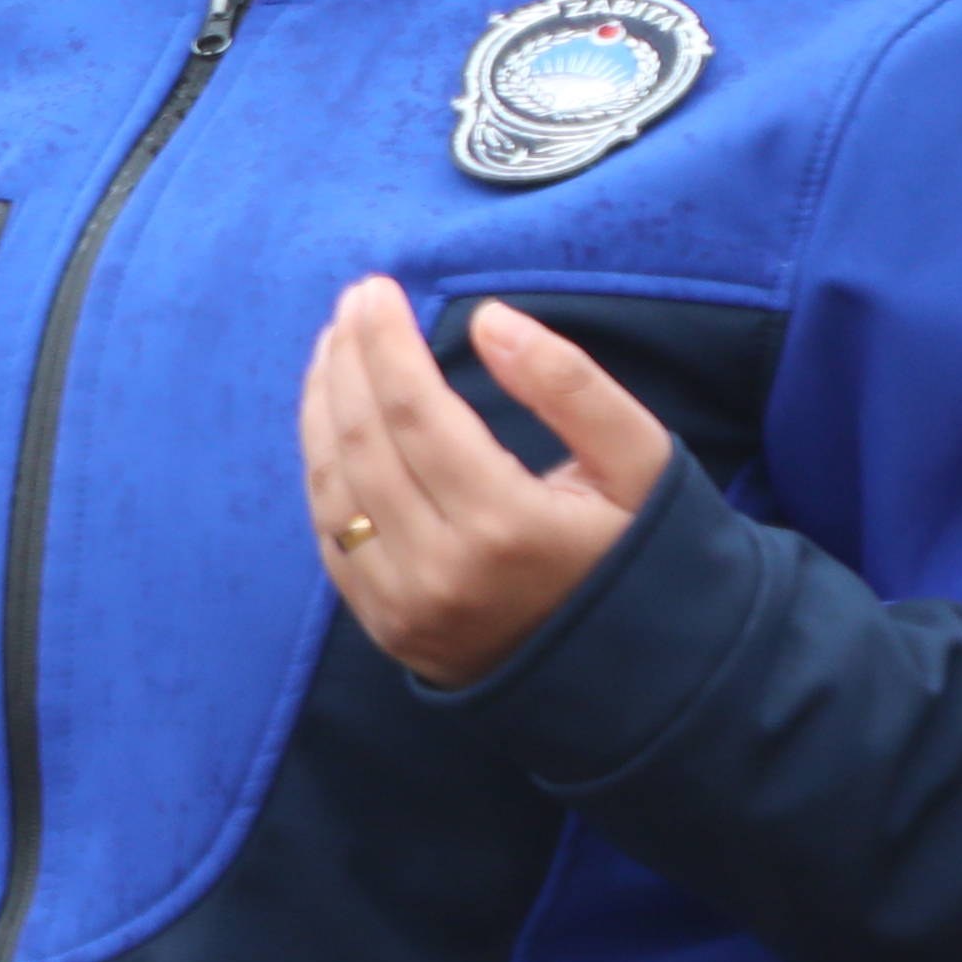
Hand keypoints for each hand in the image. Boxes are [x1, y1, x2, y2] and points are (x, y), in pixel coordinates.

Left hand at [298, 280, 664, 688]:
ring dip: (322, 408)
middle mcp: (439, 570)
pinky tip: (330, 419)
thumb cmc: (638, 550)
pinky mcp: (382, 624)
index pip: (414, 412)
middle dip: (347, 362)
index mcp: (505, 526)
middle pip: (362, 442)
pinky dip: (322, 466)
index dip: (385, 344)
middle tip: (350, 305)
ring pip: (332, 487)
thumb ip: (570, 385)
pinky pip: (330, 532)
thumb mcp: (638, 462)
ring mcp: (401, 605)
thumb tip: (490, 317)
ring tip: (333, 348)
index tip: (374, 290)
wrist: (632, 672)